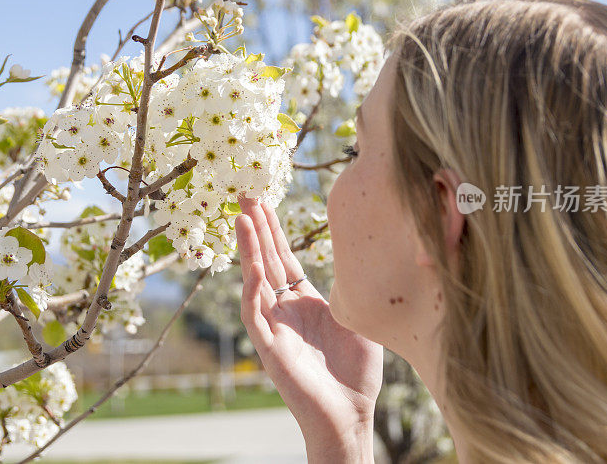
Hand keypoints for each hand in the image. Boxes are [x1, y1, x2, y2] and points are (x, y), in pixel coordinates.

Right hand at [235, 196, 383, 456]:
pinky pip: (255, 314)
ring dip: (249, 250)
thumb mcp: (357, 316)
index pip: (284, 257)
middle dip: (256, 228)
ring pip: (256, 281)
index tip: (264, 202)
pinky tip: (252, 267)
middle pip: (267, 260)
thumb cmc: (357, 370)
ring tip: (244, 218)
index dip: (273, 230)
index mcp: (305, 301)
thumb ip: (348, 287)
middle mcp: (285, 309)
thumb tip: (362, 251)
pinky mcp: (269, 348)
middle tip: (245, 195)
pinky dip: (251, 290)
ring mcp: (275, 327)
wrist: (350, 412)